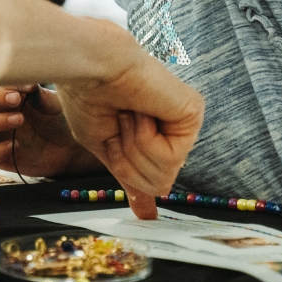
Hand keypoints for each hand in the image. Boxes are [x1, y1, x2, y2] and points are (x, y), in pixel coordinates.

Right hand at [0, 85, 96, 177]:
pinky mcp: (2, 158)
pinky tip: (14, 146)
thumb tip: (27, 82)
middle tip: (17, 101)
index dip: (1, 88)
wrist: (71, 146)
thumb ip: (37, 92)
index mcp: (5, 97)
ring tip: (20, 120)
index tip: (25, 90)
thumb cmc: (58, 118)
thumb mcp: (52, 102)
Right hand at [57, 32, 203, 219]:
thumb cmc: (88, 97)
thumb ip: (131, 178)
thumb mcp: (108, 149)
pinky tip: (141, 111)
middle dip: (128, 160)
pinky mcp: (193, 113)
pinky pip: (169, 158)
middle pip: (157, 184)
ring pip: (164, 175)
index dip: (128, 171)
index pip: (154, 183)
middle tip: (119, 121)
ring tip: (128, 113)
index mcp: (156, 135)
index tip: (114, 131)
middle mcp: (174, 129)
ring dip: (134, 148)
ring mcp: (185, 122)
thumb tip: (146, 214)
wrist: (88, 68)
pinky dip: (145, 139)